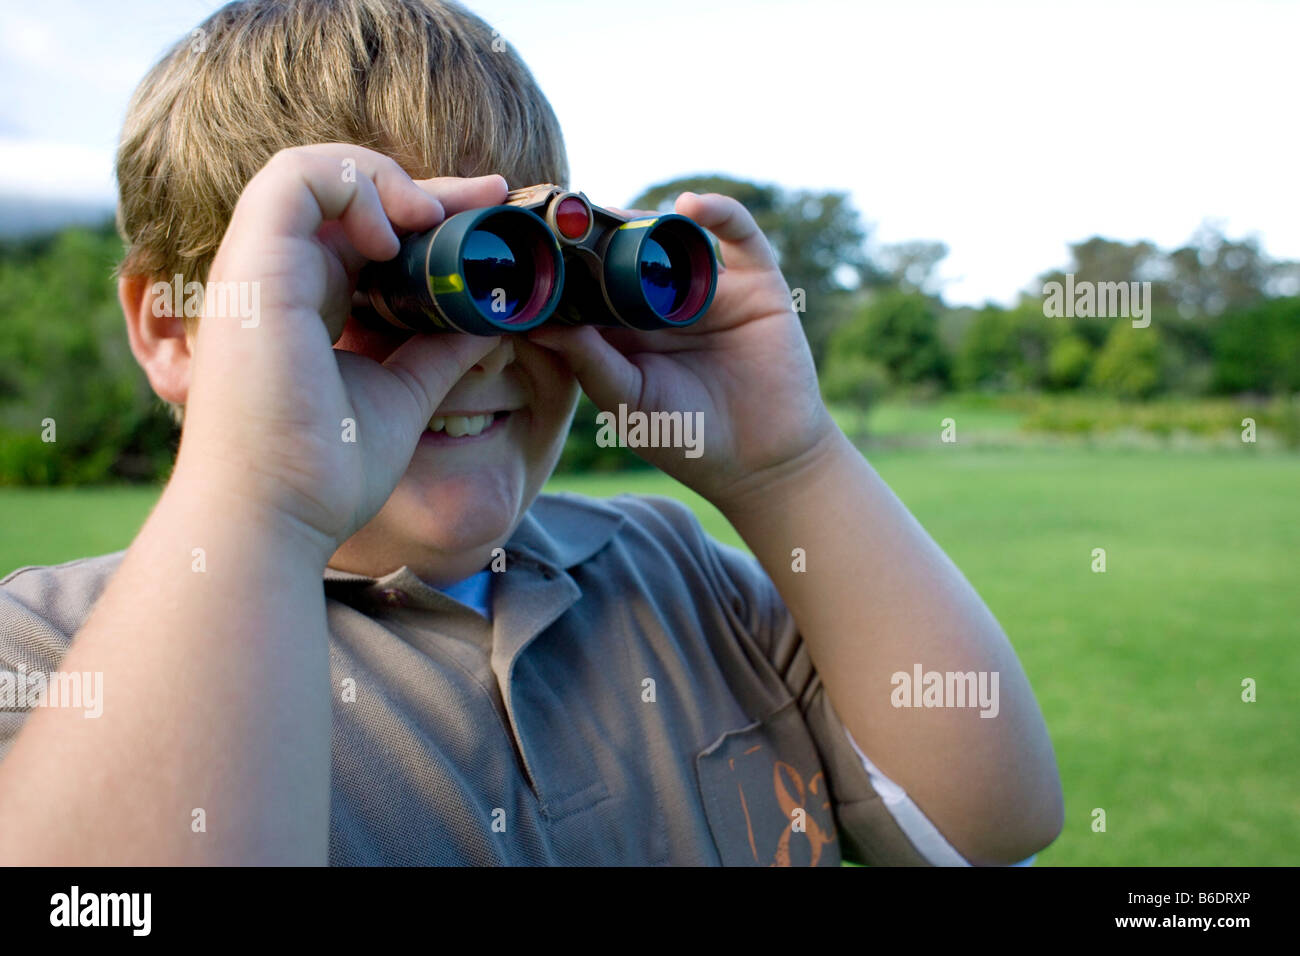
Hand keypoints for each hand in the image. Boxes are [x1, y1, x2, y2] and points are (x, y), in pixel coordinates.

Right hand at [174, 144, 509, 554]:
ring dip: (385, 178)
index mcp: (304, 305)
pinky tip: (396, 234)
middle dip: (425, 187)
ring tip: (435, 217)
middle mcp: (275, 278)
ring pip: (313, 171)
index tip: (489, 215)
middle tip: (492, 192)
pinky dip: (352, 186)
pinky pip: (295, 179)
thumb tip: (493, 316)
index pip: (364, 233)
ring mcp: (259, 268)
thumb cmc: (325, 472)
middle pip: (348, 196)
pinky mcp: (253, 266)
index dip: (425, 214)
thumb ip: (439, 351)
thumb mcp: (403, 395)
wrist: (277, 515)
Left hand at [526, 192, 839, 509]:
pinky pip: (737, 233)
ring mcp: (707, 287)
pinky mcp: (754, 281)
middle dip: (595, 229)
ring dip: (642, 218)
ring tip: (613, 213)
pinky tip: (688, 208)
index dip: (562, 262)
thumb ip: (588, 362)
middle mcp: (662, 301)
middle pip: (624, 248)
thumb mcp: (627, 400)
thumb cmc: (686, 438)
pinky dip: (716, 211)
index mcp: (623, 329)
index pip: (586, 282)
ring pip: (671, 234)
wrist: (763, 460)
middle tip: (563, 210)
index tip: (529, 242)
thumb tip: (535, 325)